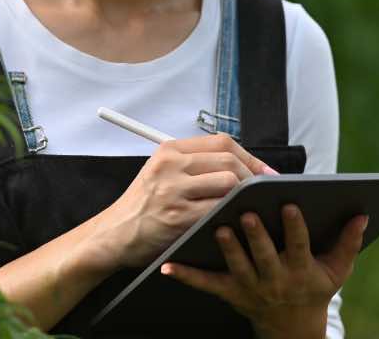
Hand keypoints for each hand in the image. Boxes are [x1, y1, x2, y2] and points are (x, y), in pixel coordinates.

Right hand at [85, 133, 276, 269]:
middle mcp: (171, 165)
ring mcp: (174, 191)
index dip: (249, 156)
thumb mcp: (159, 172)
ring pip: (228, 183)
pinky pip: (218, 210)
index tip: (264, 171)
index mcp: (169, 150)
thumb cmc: (142, 206)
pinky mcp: (177, 217)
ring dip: (245, 195)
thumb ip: (192, 164)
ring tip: (252, 204)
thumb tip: (238, 164)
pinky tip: (238, 219)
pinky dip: (232, 213)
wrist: (114, 234)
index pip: (221, 142)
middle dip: (253, 175)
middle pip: (228, 159)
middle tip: (265, 190)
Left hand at [160, 205, 366, 338]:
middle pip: (264, 256)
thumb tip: (362, 214)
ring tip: (218, 227)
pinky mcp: (230, 293)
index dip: (295, 227)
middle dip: (256, 236)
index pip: (299, 245)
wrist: (292, 327)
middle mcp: (275, 280)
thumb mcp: (338, 270)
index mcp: (301, 270)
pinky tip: (168, 264)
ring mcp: (250, 287)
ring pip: (236, 266)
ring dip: (227, 249)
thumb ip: (350, 242)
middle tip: (247, 213)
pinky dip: (186, 275)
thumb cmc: (315, 287)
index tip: (291, 204)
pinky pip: (206, 284)